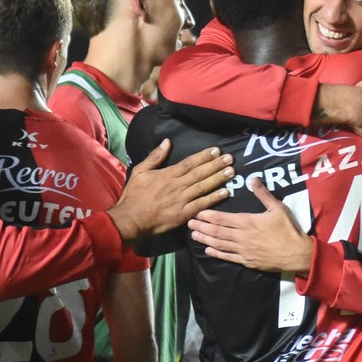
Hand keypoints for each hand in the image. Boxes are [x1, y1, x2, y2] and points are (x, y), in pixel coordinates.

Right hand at [109, 141, 232, 240]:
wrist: (130, 219)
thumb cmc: (134, 195)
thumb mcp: (140, 171)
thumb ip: (155, 157)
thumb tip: (167, 142)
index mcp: (167, 175)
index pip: (189, 163)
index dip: (204, 156)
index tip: (216, 150)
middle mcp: (176, 186)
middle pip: (199, 173)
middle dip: (216, 165)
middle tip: (230, 158)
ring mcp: (181, 201)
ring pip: (203, 187)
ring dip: (218, 179)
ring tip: (231, 171)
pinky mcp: (183, 214)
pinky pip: (201, 205)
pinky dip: (213, 198)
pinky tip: (225, 192)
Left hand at [188, 179, 312, 273]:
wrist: (296, 254)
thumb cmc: (287, 229)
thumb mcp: (277, 208)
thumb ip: (263, 194)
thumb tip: (253, 179)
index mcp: (247, 222)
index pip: (222, 218)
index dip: (207, 215)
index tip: (196, 212)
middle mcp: (241, 236)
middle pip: (217, 231)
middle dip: (202, 226)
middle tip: (188, 223)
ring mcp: (243, 250)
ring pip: (219, 244)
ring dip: (205, 239)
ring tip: (193, 234)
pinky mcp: (247, 261)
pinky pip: (228, 257)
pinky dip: (216, 253)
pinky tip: (207, 250)